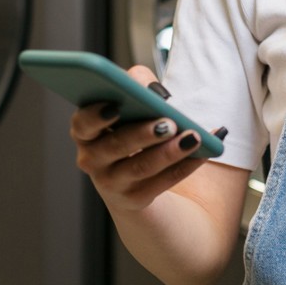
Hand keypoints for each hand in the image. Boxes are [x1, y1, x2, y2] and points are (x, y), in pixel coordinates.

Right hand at [69, 64, 216, 212]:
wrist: (130, 180)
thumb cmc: (129, 130)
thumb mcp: (129, 106)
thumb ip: (136, 85)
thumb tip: (151, 89)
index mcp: (86, 132)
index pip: (82, 124)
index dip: (96, 116)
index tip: (116, 106)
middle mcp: (92, 160)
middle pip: (116, 146)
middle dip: (143, 133)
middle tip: (169, 123)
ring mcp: (111, 183)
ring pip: (141, 167)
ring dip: (169, 152)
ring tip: (192, 137)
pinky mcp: (134, 199)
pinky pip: (162, 182)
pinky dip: (185, 166)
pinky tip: (202, 153)